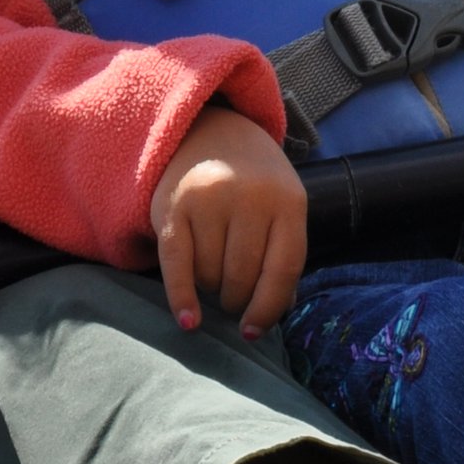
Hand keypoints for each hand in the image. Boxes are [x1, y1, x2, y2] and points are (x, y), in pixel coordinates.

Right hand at [149, 108, 307, 338]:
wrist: (212, 131)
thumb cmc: (254, 183)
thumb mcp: (282, 208)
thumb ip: (282, 255)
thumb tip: (274, 314)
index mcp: (288, 201)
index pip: (283, 269)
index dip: (269, 308)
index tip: (254, 331)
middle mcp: (250, 197)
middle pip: (243, 276)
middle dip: (237, 300)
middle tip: (232, 298)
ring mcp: (210, 200)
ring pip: (210, 274)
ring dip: (211, 289)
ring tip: (214, 273)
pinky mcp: (174, 207)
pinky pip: (177, 265)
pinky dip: (182, 298)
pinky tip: (189, 321)